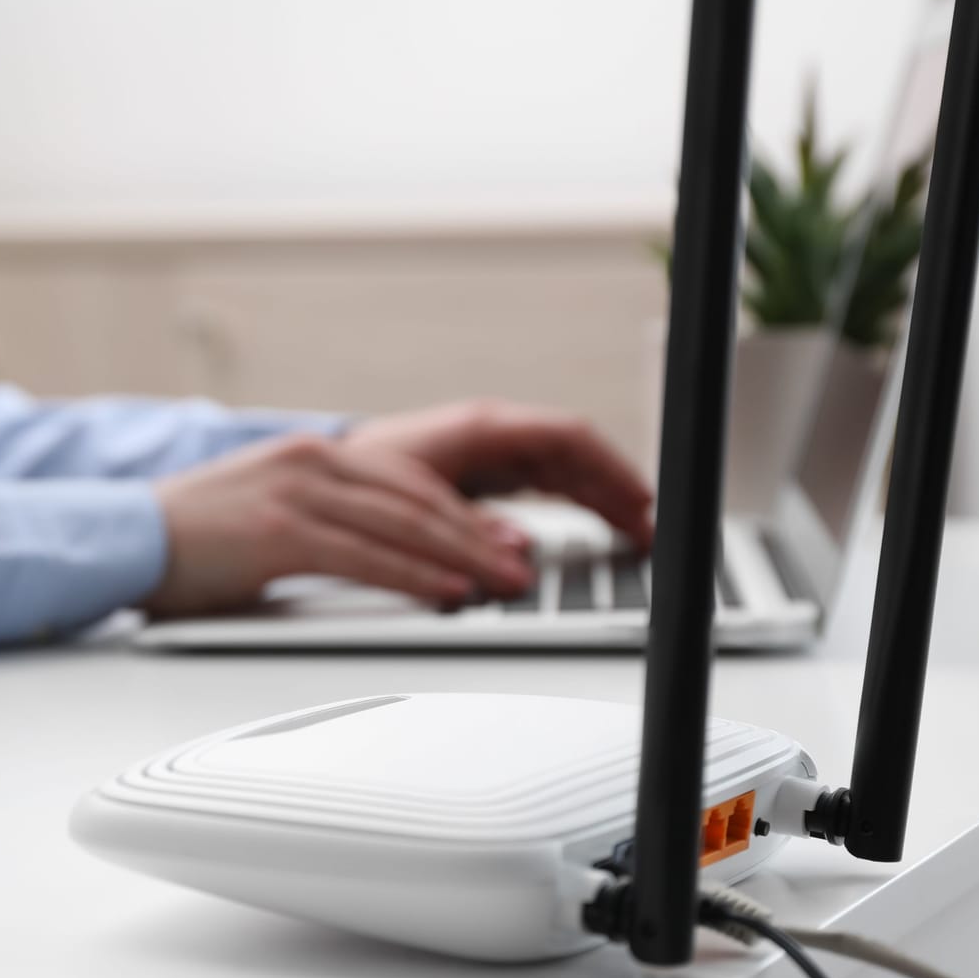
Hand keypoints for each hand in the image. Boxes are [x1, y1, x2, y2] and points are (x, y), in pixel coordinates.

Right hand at [140, 433, 534, 617]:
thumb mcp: (272, 512)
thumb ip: (330, 522)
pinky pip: (363, 557)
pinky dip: (413, 577)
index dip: (465, 513)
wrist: (122, 540)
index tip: (505, 541)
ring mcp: (295, 493)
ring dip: (461, 558)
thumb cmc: (192, 541)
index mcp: (313, 454)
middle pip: (418, 498)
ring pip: (402, 525)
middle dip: (478, 536)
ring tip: (501, 584)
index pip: (410, 481)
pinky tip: (445, 594)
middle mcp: (311, 462)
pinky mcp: (278, 532)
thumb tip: (391, 557)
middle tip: (521, 567)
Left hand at [346, 399, 654, 549]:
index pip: (567, 437)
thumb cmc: (363, 478)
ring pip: (566, 470)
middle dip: (617, 487)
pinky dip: (578, 503)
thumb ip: (467, 527)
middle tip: (651, 529)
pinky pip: (547, 483)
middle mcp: (494, 435)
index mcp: (482, 428)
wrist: (327, 478)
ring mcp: (493, 452)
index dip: (611, 467)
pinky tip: (599, 526)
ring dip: (603, 497)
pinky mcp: (487, 472)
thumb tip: (519, 549)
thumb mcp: (415, 502)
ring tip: (637, 533)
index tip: (642, 500)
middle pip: (576, 455)